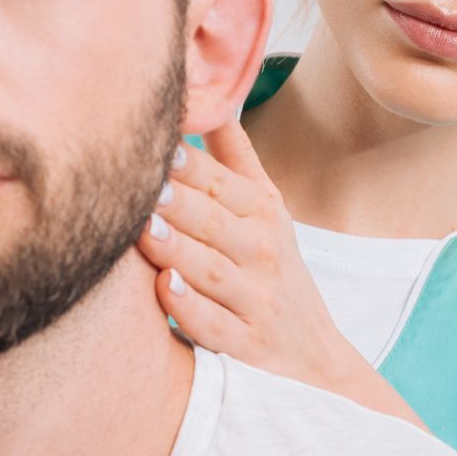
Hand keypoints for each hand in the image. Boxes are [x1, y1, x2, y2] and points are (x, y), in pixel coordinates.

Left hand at [136, 120, 359, 387]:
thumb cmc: (274, 271)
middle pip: (213, 222)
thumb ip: (234, 157)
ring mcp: (256, 301)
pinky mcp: (247, 346)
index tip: (152, 139)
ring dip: (178, 250)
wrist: (316, 358)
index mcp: (261, 213)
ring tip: (143, 229)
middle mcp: (263, 253)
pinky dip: (192, 309)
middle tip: (140, 182)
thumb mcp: (266, 209)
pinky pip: (216, 326)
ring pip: (212, 271)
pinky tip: (166, 289)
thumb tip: (207, 97)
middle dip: (177, 202)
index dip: (188, 163)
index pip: (221, 182)